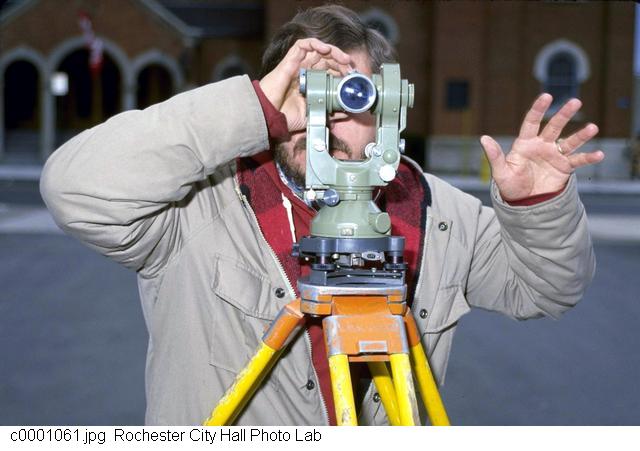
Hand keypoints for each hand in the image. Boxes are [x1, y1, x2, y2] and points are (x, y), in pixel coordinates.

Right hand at [259, 38, 352, 132]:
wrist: (269, 117)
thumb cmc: (286, 116)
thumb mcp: (313, 116)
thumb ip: (328, 113)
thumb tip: (345, 113)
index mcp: (310, 83)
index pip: (329, 71)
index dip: (341, 71)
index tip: (352, 78)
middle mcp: (304, 72)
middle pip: (326, 59)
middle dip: (341, 62)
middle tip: (351, 70)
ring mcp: (297, 65)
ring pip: (317, 49)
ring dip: (333, 51)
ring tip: (344, 59)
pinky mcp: (289, 61)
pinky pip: (302, 45)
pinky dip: (315, 43)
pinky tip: (325, 49)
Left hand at [480, 93, 604, 199]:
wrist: (524, 203)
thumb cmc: (510, 186)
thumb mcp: (501, 172)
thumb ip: (494, 156)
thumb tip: (483, 138)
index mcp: (525, 144)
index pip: (531, 123)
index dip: (538, 109)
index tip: (546, 96)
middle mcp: (541, 146)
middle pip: (554, 127)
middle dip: (564, 114)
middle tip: (575, 102)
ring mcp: (554, 156)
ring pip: (569, 142)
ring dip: (581, 135)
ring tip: (593, 128)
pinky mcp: (564, 167)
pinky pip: (578, 160)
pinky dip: (588, 157)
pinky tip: (599, 154)